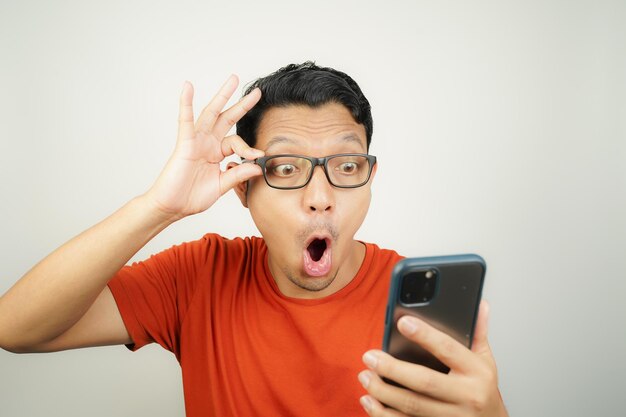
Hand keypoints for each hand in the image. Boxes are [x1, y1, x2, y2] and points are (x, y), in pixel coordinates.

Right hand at [143, 75, 263, 220]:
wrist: (172, 207)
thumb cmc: (192, 197)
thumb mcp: (222, 185)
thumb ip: (239, 174)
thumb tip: (258, 166)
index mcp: (217, 153)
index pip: (237, 144)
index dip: (249, 149)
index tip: (259, 157)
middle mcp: (208, 143)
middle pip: (227, 118)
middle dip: (241, 104)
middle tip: (256, 92)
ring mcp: (196, 141)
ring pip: (211, 113)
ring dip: (222, 96)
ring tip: (233, 79)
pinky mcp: (184, 143)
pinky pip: (185, 120)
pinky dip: (186, 103)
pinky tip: (188, 87)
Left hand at [359, 301, 507, 416]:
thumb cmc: (483, 389)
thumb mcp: (485, 360)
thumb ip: (478, 332)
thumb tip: (479, 304)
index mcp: (476, 371)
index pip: (448, 349)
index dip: (424, 335)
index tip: (402, 322)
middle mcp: (465, 395)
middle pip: (424, 381)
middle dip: (392, 368)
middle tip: (369, 356)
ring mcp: (451, 416)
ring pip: (412, 405)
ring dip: (383, 391)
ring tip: (365, 376)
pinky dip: (384, 414)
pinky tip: (369, 401)